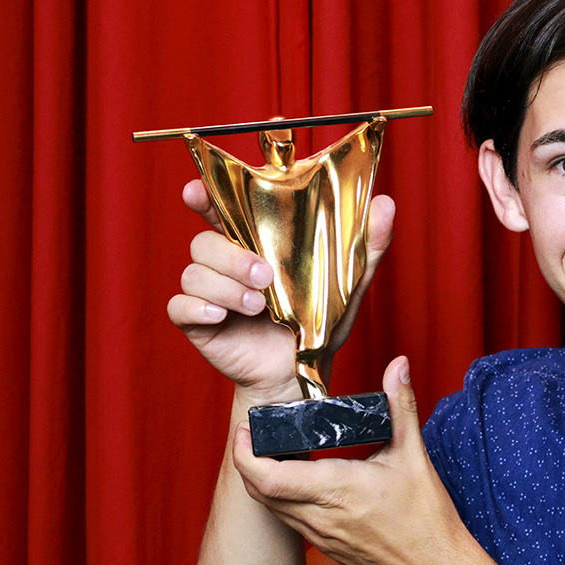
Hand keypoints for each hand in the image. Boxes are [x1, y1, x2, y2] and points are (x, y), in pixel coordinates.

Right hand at [166, 180, 395, 402]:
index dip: (205, 196)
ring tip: (258, 306)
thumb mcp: (349, 282)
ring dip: (223, 286)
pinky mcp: (198, 322)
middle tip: (265, 277)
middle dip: (231, 256)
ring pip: (192, 272)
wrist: (303, 372)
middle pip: (204, 240)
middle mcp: (227, 263)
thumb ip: (367, 244)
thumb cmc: (319, 324)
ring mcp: (210, 292)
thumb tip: (386, 203)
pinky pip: (179, 306)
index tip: (196, 191)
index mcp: (254, 244)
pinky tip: (221, 315)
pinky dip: (197, 307)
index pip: (222, 209)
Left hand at [231, 357, 465, 564]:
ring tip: (267, 454)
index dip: (245, 454)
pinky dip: (279, 498)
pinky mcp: (325, 548)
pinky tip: (294, 482)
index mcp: (338, 489)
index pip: (269, 477)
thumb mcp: (413, 454)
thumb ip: (400, 405)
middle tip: (250, 435)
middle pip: (258, 492)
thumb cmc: (426, 517)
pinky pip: (288, 521)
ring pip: (270, 509)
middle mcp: (320, 516)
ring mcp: (320, 536)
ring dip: (260, 482)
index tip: (245, 430)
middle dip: (245, 462)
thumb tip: (398, 365)